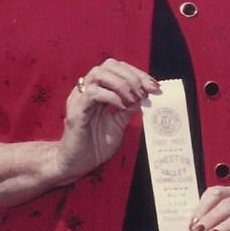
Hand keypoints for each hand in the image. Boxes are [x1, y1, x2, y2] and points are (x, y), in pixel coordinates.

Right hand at [57, 60, 155, 182]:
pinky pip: (92, 93)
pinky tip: (122, 106)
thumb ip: (129, 109)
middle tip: (146, 90)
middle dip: (132, 75)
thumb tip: (145, 96)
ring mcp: (80, 98)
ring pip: (98, 74)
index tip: (154, 86)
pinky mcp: (76, 110)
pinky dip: (111, 96)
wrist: (77, 164)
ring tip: (134, 97)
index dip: (137, 73)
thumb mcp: (119, 124)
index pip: (117, 69)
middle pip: (109, 66)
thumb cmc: (95, 145)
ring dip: (121, 83)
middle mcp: (87, 90)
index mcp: (98, 90)